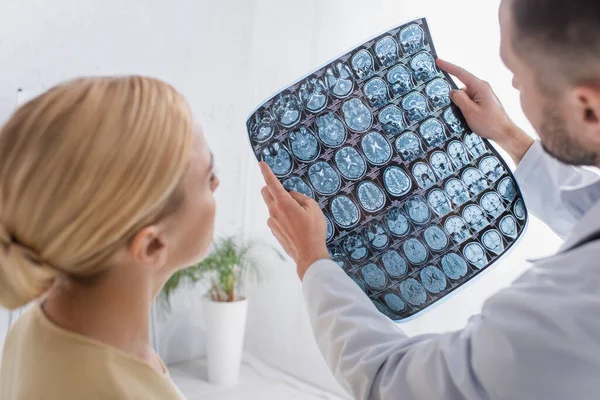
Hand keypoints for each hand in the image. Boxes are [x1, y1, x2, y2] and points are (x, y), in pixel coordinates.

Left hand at [259, 162, 329, 279]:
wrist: (309, 254)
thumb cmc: (313, 230)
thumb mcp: (313, 208)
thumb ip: (301, 197)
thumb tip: (292, 196)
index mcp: (284, 202)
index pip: (271, 182)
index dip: (266, 171)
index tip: (261, 163)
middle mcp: (274, 211)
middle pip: (265, 193)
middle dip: (271, 188)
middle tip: (284, 191)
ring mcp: (272, 222)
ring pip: (271, 206)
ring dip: (278, 204)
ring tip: (296, 213)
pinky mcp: (274, 231)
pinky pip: (274, 218)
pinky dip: (281, 216)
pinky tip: (294, 224)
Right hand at [436, 58, 533, 163]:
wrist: (505, 133)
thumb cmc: (490, 123)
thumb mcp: (470, 112)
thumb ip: (459, 99)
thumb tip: (452, 91)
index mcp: (480, 87)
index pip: (461, 73)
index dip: (448, 67)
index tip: (438, 61)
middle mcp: (482, 88)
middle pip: (461, 85)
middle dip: (452, 92)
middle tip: (444, 100)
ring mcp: (483, 95)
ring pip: (464, 94)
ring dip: (458, 103)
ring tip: (458, 115)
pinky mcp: (482, 102)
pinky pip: (468, 100)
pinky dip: (463, 106)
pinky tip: (462, 116)